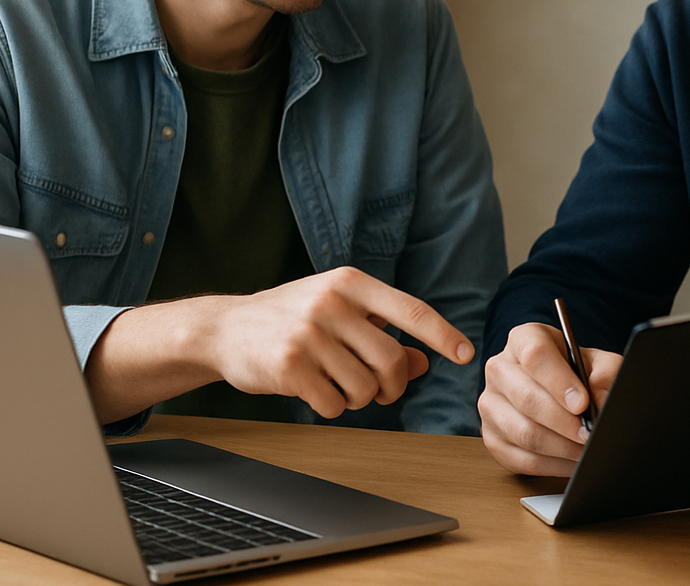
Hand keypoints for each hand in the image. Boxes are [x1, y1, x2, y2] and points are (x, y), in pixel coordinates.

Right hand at [86, 266, 472, 423]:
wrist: (224, 328)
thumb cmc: (291, 320)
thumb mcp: (339, 315)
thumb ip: (381, 333)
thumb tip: (426, 360)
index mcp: (350, 282)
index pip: (410, 309)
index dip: (441, 333)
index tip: (465, 354)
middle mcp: (331, 302)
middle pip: (391, 359)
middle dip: (393, 385)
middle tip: (381, 391)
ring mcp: (308, 332)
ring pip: (365, 387)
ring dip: (360, 399)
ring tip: (340, 386)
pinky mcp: (289, 364)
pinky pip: (334, 403)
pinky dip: (333, 407)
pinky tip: (315, 391)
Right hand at [479, 322, 620, 475]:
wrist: (560, 394)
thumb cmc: (578, 374)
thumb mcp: (598, 364)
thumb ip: (605, 374)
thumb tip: (602, 400)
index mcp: (523, 339)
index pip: (535, 355)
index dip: (560, 381)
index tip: (582, 403)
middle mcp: (499, 369)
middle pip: (527, 398)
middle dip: (564, 422)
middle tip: (589, 434)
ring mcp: (490, 404)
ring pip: (523, 432)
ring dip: (560, 447)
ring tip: (586, 449)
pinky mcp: (492, 437)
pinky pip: (521, 458)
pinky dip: (553, 465)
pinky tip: (572, 461)